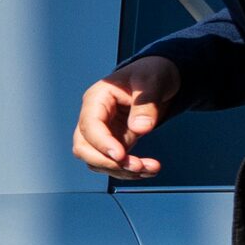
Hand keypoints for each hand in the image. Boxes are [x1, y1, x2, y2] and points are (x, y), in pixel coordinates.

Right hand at [72, 54, 183, 177]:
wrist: (159, 79)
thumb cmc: (152, 73)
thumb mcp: (152, 81)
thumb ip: (146, 103)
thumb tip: (141, 128)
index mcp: (97, 99)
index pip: (89, 125)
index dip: (101, 143)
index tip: (121, 156)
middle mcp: (94, 118)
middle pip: (84, 148)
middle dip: (108, 162)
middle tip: (136, 167)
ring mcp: (103, 133)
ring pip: (97, 160)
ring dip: (121, 170)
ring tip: (150, 169)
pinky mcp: (114, 144)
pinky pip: (114, 163)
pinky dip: (129, 171)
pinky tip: (149, 169)